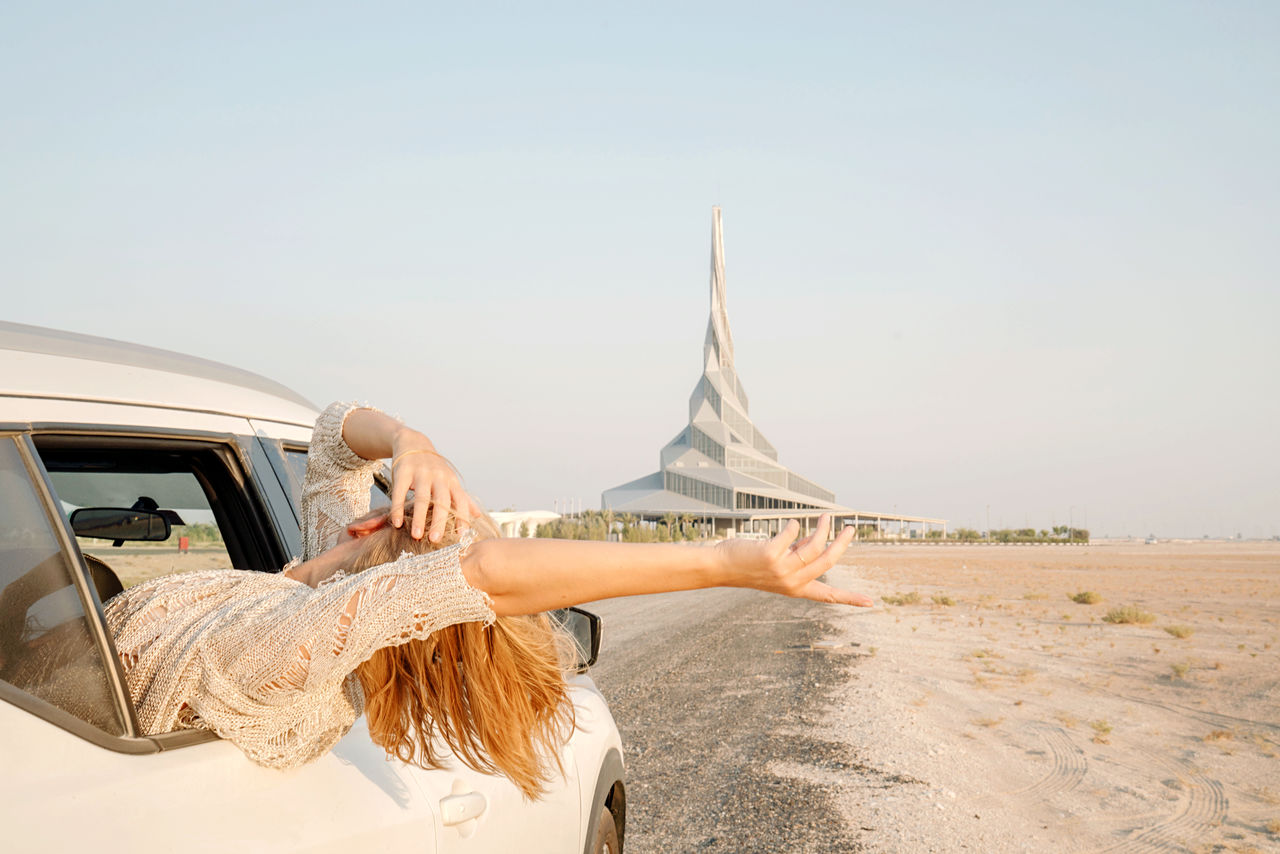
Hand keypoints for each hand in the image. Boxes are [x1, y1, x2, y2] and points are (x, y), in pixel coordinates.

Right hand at [389, 429, 482, 542]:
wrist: (413, 443)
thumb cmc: (434, 468)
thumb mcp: (450, 480)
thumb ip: (462, 498)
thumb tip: (478, 515)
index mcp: (451, 482)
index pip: (460, 501)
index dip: (463, 517)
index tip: (461, 535)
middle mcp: (439, 477)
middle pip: (441, 501)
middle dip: (439, 521)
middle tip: (435, 539)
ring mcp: (421, 474)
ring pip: (421, 498)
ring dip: (418, 518)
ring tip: (416, 536)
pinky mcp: (403, 472)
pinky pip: (400, 492)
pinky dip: (398, 508)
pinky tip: (396, 522)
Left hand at [714, 514, 871, 605]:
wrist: (721, 568)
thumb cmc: (750, 565)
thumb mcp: (780, 565)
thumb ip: (798, 554)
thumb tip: (815, 538)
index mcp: (796, 589)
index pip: (828, 596)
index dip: (851, 598)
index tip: (871, 603)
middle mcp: (792, 582)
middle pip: (828, 561)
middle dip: (842, 543)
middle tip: (850, 528)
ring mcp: (782, 570)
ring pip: (814, 547)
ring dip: (822, 528)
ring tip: (825, 516)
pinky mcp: (771, 555)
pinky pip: (791, 534)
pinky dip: (794, 526)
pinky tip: (790, 523)